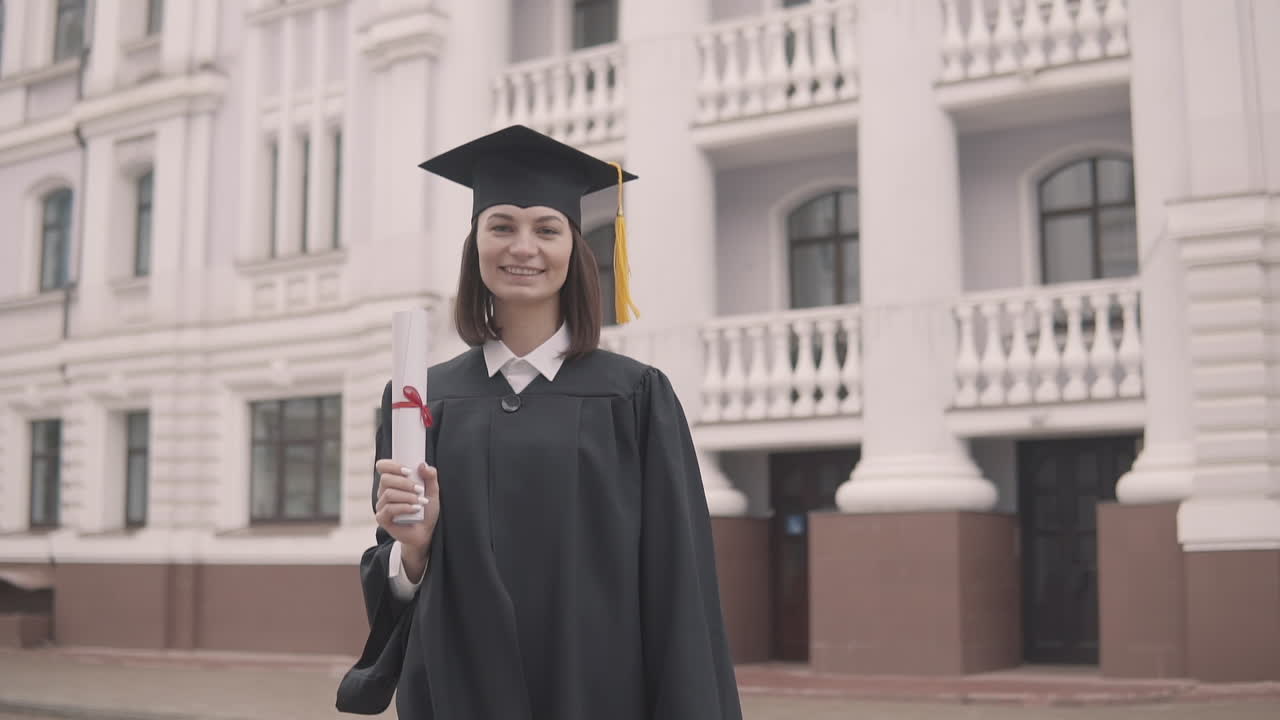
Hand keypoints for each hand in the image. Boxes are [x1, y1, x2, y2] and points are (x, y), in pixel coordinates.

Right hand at [374, 459, 440, 576]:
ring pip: (388, 494)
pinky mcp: (382, 518)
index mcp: (393, 482)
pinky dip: (404, 507)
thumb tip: (422, 464)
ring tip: (421, 502)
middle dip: (404, 483)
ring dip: (407, 496)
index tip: (409, 471)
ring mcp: (381, 505)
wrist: (426, 532)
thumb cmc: (426, 510)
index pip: (383, 467)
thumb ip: (430, 476)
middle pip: (385, 479)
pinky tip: (415, 509)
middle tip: (420, 489)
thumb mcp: (432, 491)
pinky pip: (389, 509)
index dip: (392, 466)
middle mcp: (384, 492)